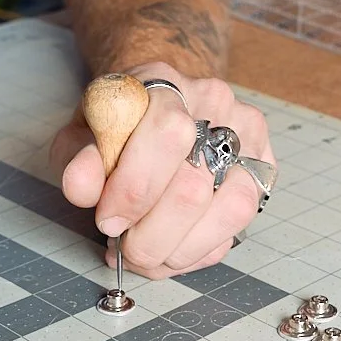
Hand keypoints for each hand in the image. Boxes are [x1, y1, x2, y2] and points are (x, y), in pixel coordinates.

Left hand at [51, 63, 273, 278]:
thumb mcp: (82, 135)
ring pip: (231, 209)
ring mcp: (247, 134)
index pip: (166, 135)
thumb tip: (81, 187)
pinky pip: (240, 224)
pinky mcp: (263, 165)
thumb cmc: (117, 125)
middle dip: (152, 235)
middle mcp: (215, 104)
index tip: (108, 221)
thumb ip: (77, 158)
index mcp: (166, 83)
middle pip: (195, 185)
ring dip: (180, 249)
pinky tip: (172, 251)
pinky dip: (201, 250)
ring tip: (147, 257)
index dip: (135, 190)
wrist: (155, 106)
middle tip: (124, 250)